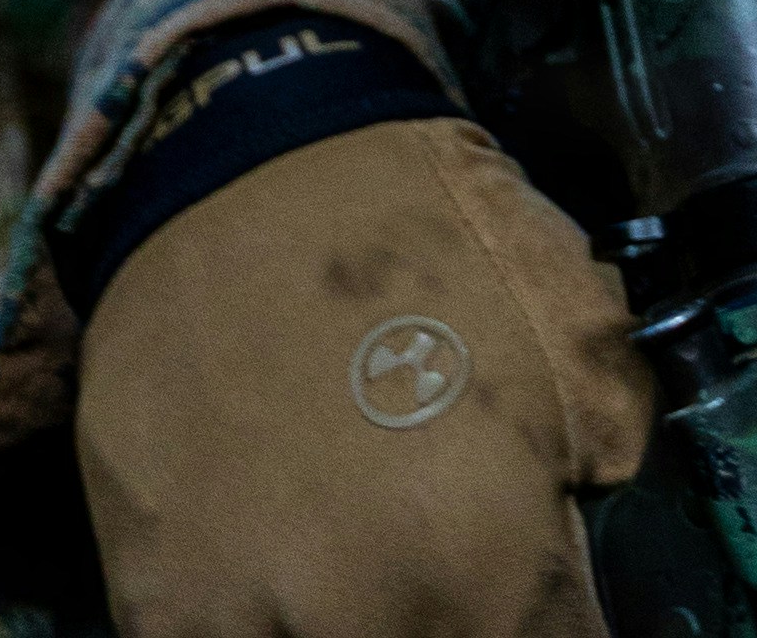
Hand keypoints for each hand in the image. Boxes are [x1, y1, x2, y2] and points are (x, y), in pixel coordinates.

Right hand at [77, 113, 653, 637]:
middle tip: (469, 566)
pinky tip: (297, 559)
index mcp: (482, 562)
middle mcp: (358, 617)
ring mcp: (241, 627)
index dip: (565, 621)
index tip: (559, 589)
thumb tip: (589, 519)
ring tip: (383, 546)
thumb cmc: (426, 235)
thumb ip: (605, 458)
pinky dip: (272, 622)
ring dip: (377, 616)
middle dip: (467, 619)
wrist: (243, 165)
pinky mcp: (152, 609)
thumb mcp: (581, 328)